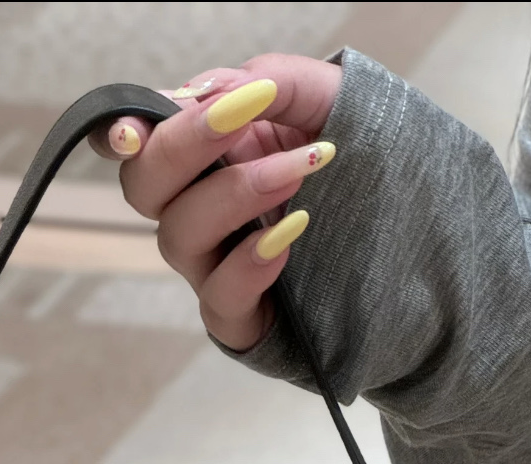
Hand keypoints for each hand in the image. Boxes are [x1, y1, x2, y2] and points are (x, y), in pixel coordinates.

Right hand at [88, 56, 341, 350]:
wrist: (414, 232)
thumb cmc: (361, 162)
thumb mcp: (328, 98)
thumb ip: (271, 81)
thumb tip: (213, 89)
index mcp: (205, 152)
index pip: (135, 142)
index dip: (116, 133)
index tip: (134, 129)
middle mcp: (196, 207)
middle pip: (143, 187)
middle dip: (183, 145)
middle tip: (244, 111)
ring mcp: (213, 263)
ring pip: (178, 237)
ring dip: (235, 193)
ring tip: (302, 166)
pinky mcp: (239, 314)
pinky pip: (219, 298)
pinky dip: (248, 264)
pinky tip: (289, 233)